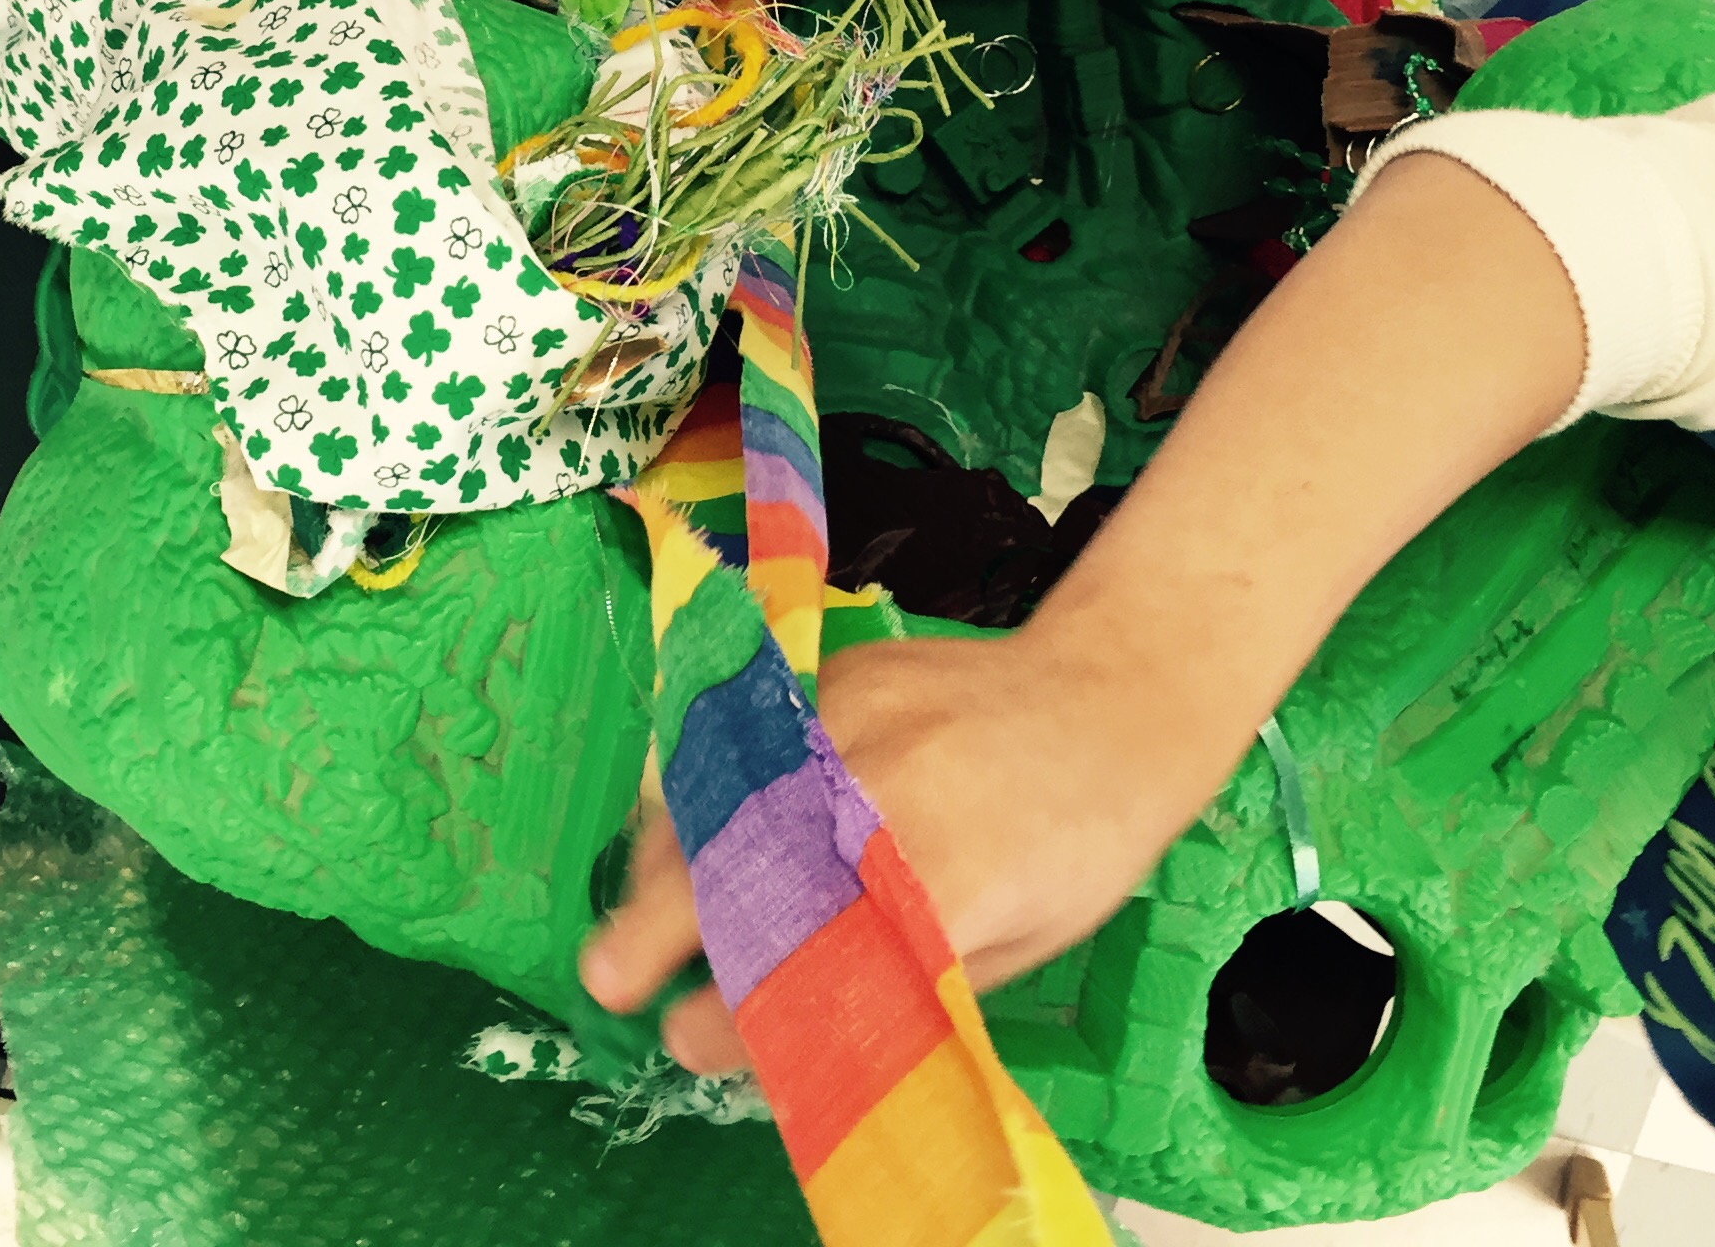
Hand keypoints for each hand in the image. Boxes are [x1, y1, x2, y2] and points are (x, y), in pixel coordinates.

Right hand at [579, 630, 1181, 1074]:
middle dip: (664, 926)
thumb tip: (791, 1038)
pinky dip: (703, 789)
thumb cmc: (1077, 844)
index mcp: (947, 879)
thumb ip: (901, 986)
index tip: (687, 1041)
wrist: (1106, 695)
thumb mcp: (1011, 948)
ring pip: (726, 793)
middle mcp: (887, 793)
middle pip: (748, 862)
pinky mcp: (835, 673)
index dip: (742, 1012)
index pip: (815, 961)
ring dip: (666, 856)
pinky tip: (681, 830)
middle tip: (608, 978)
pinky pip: (744, 740)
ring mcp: (853, 719)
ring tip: (633, 914)